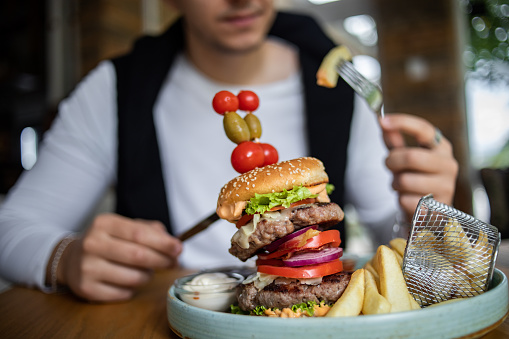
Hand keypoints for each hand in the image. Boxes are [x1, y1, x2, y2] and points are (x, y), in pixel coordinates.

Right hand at [57, 213, 181, 301]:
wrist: (70, 259)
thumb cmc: (107, 241)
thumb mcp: (124, 227)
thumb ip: (150, 230)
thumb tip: (173, 244)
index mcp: (104, 223)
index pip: (139, 234)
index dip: (163, 243)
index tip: (179, 248)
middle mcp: (92, 244)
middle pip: (138, 256)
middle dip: (162, 260)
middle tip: (173, 262)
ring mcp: (87, 267)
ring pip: (134, 277)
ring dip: (148, 275)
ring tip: (146, 270)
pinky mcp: (87, 288)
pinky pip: (124, 293)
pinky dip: (133, 288)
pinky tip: (129, 280)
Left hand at [379, 114, 458, 220]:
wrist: (428, 213)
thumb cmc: (416, 178)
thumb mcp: (404, 157)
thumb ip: (394, 140)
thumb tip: (381, 119)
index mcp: (442, 148)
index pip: (424, 129)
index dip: (403, 123)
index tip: (383, 120)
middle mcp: (449, 165)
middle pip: (411, 156)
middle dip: (392, 162)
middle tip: (391, 166)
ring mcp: (447, 187)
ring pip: (405, 180)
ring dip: (395, 183)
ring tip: (402, 186)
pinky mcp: (438, 208)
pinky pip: (405, 200)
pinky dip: (400, 200)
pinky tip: (409, 201)